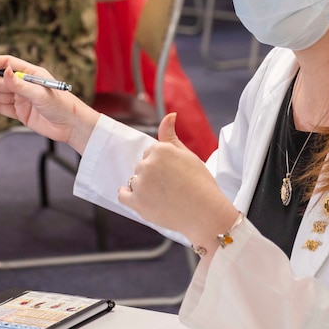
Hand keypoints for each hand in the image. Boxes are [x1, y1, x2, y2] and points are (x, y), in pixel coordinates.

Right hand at [0, 55, 98, 153]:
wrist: (72, 127)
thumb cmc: (63, 105)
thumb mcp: (40, 94)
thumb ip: (20, 85)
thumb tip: (4, 71)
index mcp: (31, 73)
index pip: (7, 63)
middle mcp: (24, 84)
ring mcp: (21, 98)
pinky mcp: (20, 112)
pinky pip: (1, 107)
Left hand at [118, 114, 238, 251]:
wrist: (206, 213)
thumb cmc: (201, 184)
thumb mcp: (188, 155)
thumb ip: (171, 135)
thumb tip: (169, 115)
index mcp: (160, 149)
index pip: (152, 153)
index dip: (163, 164)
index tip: (174, 174)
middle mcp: (147, 164)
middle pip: (142, 166)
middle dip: (153, 175)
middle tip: (171, 187)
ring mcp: (141, 183)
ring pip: (135, 181)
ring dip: (144, 187)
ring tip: (164, 197)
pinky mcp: (137, 202)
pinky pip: (123, 195)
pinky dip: (128, 196)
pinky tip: (137, 197)